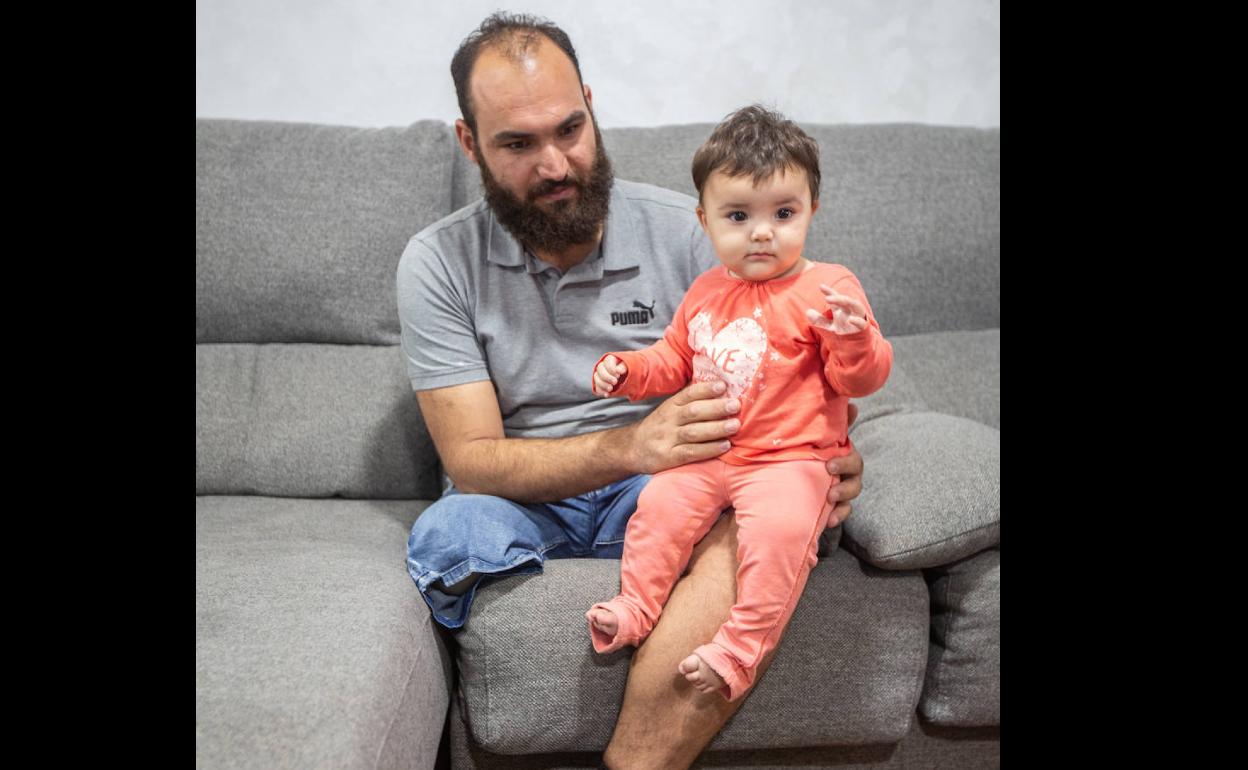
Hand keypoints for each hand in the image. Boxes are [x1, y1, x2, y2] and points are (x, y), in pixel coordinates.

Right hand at [593, 355, 627, 395]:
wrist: (628, 378)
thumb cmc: (628, 370)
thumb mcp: (628, 366)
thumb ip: (623, 367)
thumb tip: (618, 370)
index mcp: (611, 360)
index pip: (607, 361)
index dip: (611, 368)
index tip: (618, 374)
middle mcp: (604, 366)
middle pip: (600, 369)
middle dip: (606, 377)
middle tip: (615, 382)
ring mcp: (600, 376)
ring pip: (596, 378)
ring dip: (603, 384)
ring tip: (610, 388)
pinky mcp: (600, 384)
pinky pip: (597, 387)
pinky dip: (601, 391)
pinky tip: (607, 394)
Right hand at [627, 380, 739, 473]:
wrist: (633, 449)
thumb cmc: (660, 427)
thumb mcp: (670, 410)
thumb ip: (691, 402)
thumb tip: (722, 390)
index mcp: (671, 406)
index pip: (688, 394)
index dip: (705, 389)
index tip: (723, 386)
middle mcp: (669, 420)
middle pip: (693, 412)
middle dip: (716, 408)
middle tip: (735, 405)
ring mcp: (668, 439)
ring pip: (693, 432)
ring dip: (716, 428)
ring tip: (735, 425)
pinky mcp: (669, 457)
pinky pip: (691, 453)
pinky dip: (709, 449)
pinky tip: (724, 446)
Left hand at [805, 283, 867, 334]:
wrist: (856, 349)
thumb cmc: (843, 336)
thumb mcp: (829, 328)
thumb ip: (819, 320)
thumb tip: (807, 312)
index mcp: (842, 310)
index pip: (836, 298)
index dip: (829, 292)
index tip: (821, 286)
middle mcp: (850, 312)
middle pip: (846, 300)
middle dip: (838, 297)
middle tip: (827, 298)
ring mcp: (858, 319)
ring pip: (856, 306)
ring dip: (848, 302)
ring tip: (837, 302)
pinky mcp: (863, 329)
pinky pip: (862, 323)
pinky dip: (857, 321)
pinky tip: (851, 320)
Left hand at [823, 401, 862, 526]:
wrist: (800, 473)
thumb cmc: (815, 449)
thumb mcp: (822, 437)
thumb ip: (836, 423)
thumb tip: (852, 405)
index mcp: (844, 457)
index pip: (853, 460)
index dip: (845, 463)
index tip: (830, 465)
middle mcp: (847, 474)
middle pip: (855, 482)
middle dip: (845, 487)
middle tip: (830, 491)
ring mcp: (843, 490)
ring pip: (850, 497)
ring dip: (842, 502)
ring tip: (829, 504)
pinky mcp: (837, 505)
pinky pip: (843, 512)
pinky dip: (838, 517)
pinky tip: (829, 522)